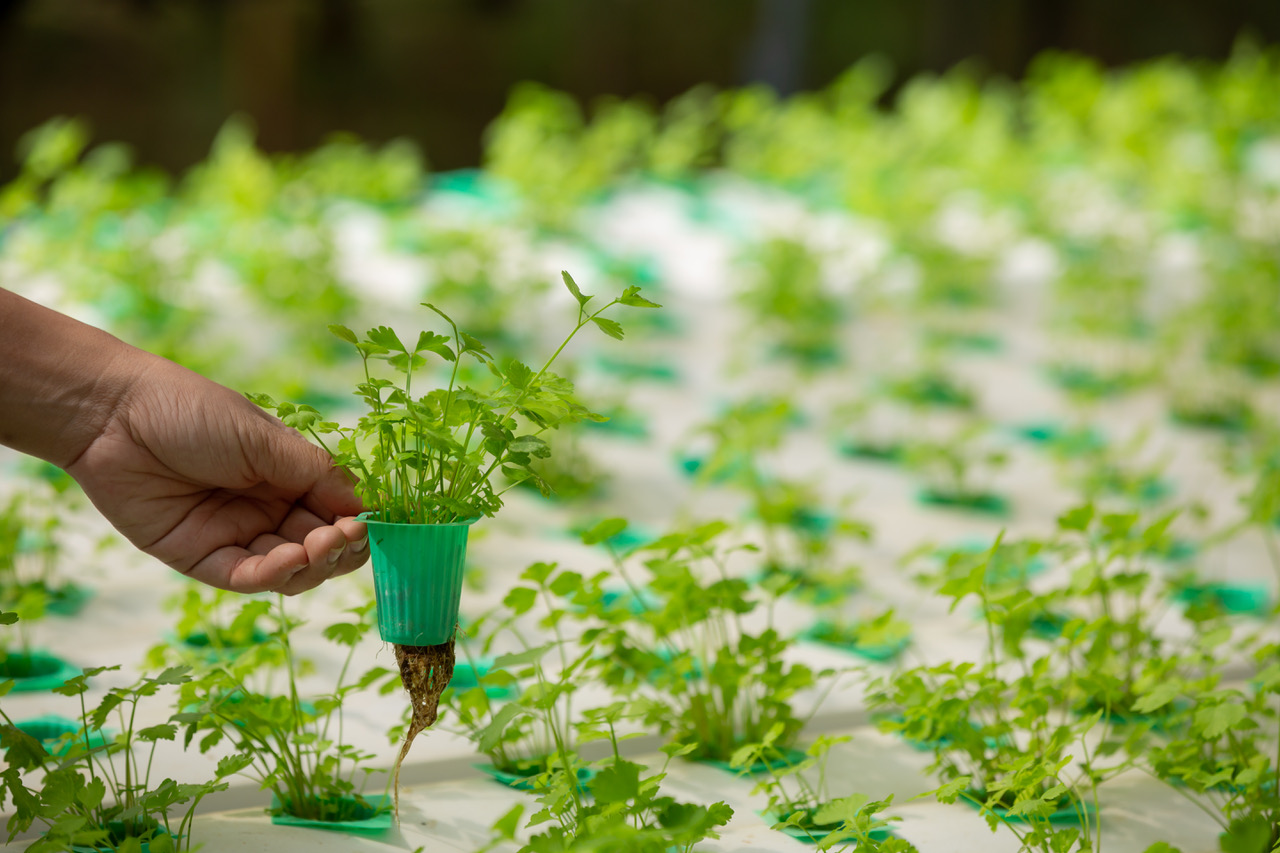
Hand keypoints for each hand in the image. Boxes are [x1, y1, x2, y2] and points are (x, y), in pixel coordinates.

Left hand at [65, 356, 368, 594]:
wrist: (113, 416)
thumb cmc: (191, 411)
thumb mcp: (265, 438)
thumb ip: (316, 473)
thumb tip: (367, 506)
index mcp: (288, 475)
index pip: (337, 511)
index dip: (357, 522)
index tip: (370, 522)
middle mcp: (267, 509)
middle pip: (320, 547)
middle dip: (339, 547)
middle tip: (344, 536)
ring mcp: (235, 536)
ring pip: (289, 570)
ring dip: (311, 564)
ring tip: (318, 546)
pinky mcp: (200, 558)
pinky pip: (245, 578)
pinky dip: (271, 575)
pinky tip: (285, 560)